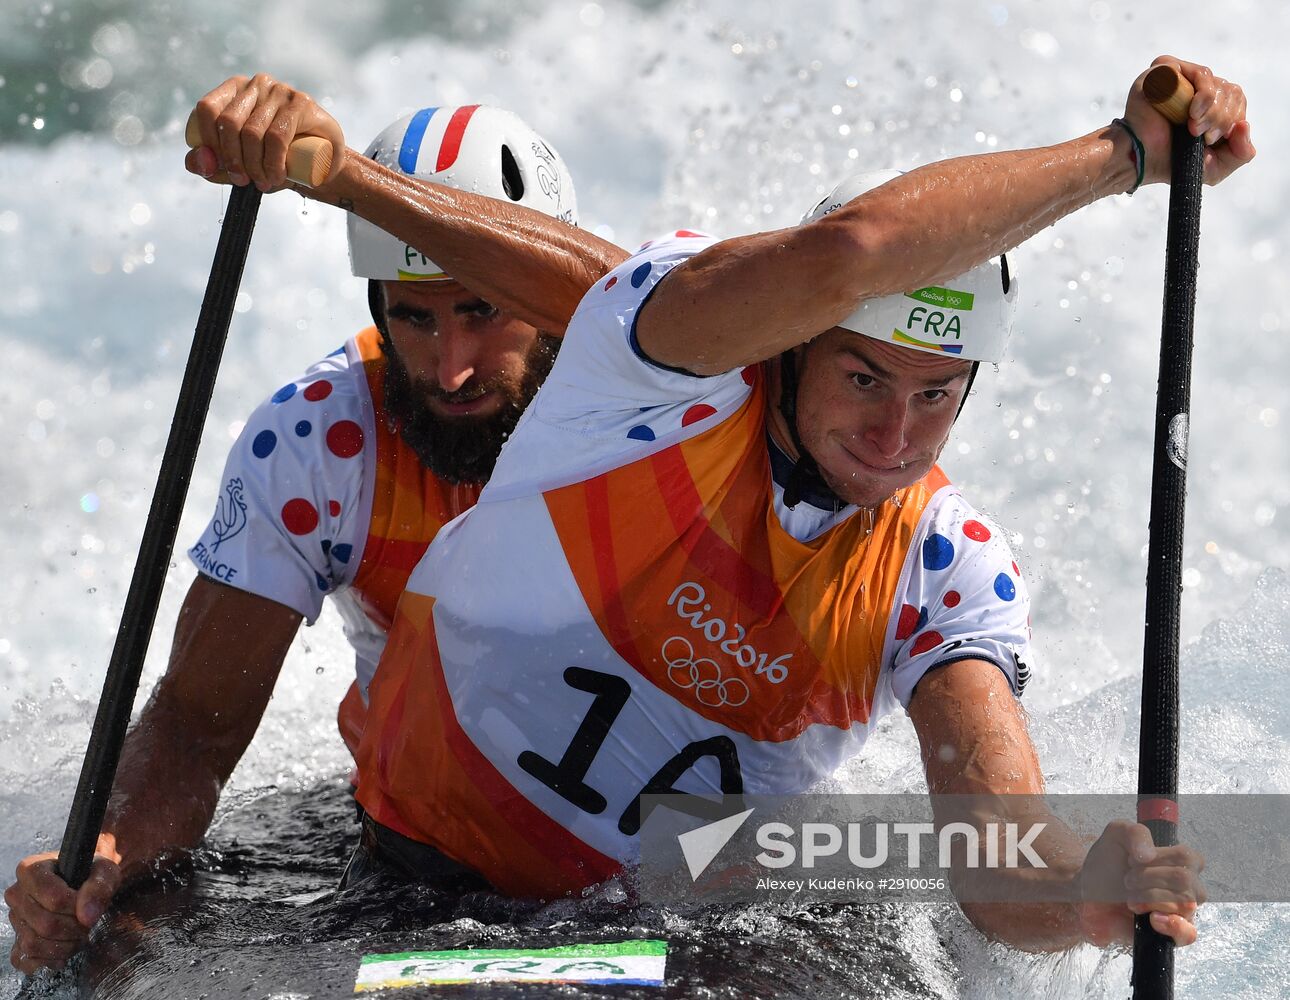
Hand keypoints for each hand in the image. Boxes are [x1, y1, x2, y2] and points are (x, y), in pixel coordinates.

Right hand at [5, 838, 121, 972]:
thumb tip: (87, 917)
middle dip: (74, 929)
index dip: (77, 907)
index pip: (54, 899)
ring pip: (33, 944)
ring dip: (64, 946)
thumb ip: (100, 887)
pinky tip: (65, 951)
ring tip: (79, 935)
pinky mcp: (16, 939)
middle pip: (45, 924)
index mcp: (31, 870)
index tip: (89, 904)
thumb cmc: (92, 873)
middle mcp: (17, 894)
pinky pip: (23, 959)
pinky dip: (47, 961)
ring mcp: (15, 918)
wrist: (85, 883)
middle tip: (88, 923)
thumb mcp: (105, 871)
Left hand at [185, 73, 344, 190]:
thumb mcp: (241, 165)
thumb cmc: (278, 161)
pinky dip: (272, 162)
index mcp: (234, 91)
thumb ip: (212, 165)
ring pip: (252, 132)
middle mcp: (255, 84)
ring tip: (264, 183)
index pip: (207, 109)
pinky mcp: (301, 103)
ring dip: (254, 166)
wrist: (322, 163)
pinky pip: (276, 136)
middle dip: (233, 159)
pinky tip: (277, 175)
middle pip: (228, 122)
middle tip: (244, 182)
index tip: (223, 169)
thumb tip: (196, 160)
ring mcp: (279, 91)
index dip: (209, 142)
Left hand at [1075, 820, 1204, 948]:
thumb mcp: (1117, 834)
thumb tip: (1148, 855)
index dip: (1156, 859)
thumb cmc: (1109, 860)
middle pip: (1184, 880)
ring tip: (1130, 898)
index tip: (1132, 860)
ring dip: (1150, 898)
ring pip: (1186, 905)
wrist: (1089, 888)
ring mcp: (1182, 910)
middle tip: (1127, 880)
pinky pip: (1189, 934)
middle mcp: (1188, 886)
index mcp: (1181, 861)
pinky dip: (1173, 925)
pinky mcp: (1171, 932)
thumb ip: (1135, 833)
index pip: (1186, 857)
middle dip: (1148, 878)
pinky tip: (1153, 919)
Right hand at [1123, 55, 1254, 186]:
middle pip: (1229, 89)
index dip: (1232, 118)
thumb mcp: (1214, 167)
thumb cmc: (1170, 163)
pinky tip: (1192, 112)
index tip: (1211, 140)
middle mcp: (1194, 88)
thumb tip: (1245, 126)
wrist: (1140, 160)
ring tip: (1193, 128)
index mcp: (1208, 104)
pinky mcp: (1163, 71)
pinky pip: (1197, 72)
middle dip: (1222, 118)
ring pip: (1215, 80)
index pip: (1236, 98)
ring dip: (1211, 109)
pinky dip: (1203, 93)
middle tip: (1202, 136)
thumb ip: (1241, 153)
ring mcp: (1179, 78)